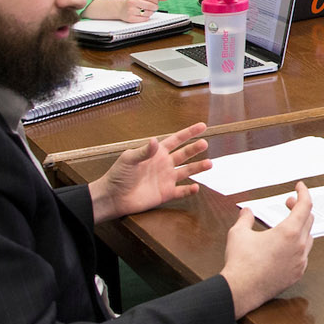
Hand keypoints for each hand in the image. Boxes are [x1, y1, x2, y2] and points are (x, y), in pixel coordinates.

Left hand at [90, 122, 209, 221]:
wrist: (113, 197)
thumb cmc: (118, 175)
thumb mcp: (129, 159)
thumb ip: (144, 151)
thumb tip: (155, 140)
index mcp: (157, 153)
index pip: (176, 140)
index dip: (189, 133)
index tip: (202, 126)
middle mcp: (164, 164)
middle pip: (184, 154)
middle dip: (195, 148)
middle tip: (205, 143)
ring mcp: (166, 179)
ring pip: (187, 171)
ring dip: (198, 167)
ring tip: (209, 164)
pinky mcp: (166, 193)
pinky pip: (181, 191)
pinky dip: (189, 190)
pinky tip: (196, 187)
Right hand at [117, 0, 169, 22]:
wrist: (121, 8)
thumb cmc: (135, 1)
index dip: (156, 1)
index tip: (155, 2)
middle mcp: (133, 1)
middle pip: (152, 6)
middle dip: (154, 8)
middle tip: (152, 7)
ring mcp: (131, 10)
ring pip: (149, 13)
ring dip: (150, 13)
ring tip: (146, 11)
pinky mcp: (130, 18)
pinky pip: (144, 19)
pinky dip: (145, 18)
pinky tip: (141, 15)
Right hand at [221, 182, 314, 317]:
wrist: (241, 290)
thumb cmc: (240, 262)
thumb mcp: (238, 234)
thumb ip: (245, 218)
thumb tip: (246, 211)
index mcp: (289, 232)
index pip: (305, 205)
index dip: (304, 192)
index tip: (299, 186)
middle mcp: (299, 246)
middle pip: (308, 220)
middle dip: (299, 208)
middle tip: (287, 203)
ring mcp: (300, 261)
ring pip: (308, 238)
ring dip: (300, 227)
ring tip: (286, 223)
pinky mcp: (297, 274)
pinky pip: (303, 255)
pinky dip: (297, 245)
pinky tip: (285, 246)